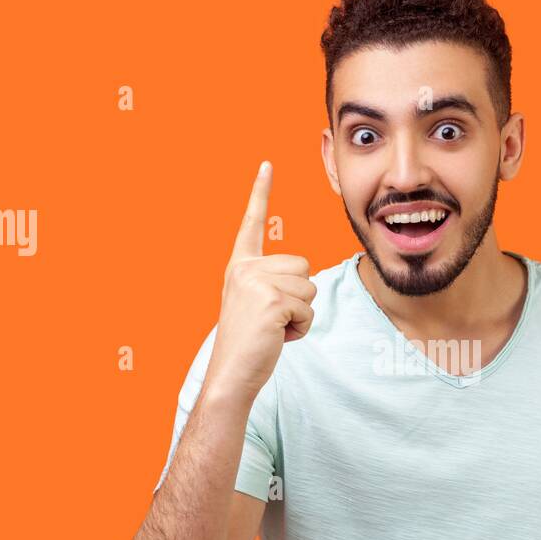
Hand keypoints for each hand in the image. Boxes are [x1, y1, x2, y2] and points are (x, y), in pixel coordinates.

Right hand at [209, 161, 315, 396]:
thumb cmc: (250, 344)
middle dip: (299, 296)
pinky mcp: (271, 301)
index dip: (260, 193)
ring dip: (300, 314)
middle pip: (303, 265)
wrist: (231, 374)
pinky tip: (277, 337)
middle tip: (272, 319)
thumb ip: (273, 282)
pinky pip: (307, 308)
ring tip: (273, 329)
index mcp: (239, 266)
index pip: (252, 223)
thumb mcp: (256, 304)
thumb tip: (304, 272)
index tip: (266, 164)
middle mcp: (244, 268)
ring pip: (309, 287)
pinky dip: (300, 328)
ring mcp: (256, 283)